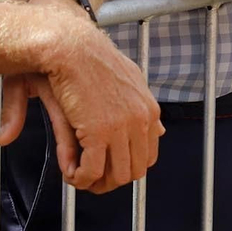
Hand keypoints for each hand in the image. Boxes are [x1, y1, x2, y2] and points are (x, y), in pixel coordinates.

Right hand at [8, 18, 162, 193]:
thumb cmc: (93, 61)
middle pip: (134, 171)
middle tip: (91, 178)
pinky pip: (91, 171)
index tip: (108, 167)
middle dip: (111, 180)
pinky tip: (71, 174)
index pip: (148, 156)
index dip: (126, 167)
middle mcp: (141, 120)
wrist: (73, 47)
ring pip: (115, 176)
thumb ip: (143, 109)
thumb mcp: (130, 81)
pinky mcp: (98, 132)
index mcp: (149, 110)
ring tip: (79, 176)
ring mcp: (122, 127)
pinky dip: (79, 179)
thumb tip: (160, 133)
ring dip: (95, 183)